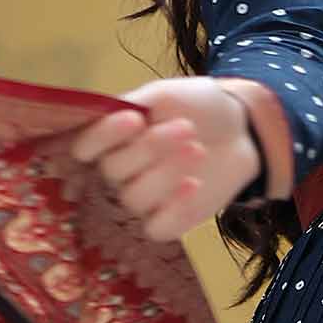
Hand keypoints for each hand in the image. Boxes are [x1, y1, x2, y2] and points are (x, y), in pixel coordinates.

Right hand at [68, 74, 264, 241]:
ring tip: (198, 149)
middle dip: (150, 148)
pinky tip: (194, 184)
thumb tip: (116, 113)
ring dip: (166, 173)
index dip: (104, 136)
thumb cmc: (196, 106)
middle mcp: (119, 171)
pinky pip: (156, 228)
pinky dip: (174, 209)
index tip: (135, 120)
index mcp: (111, 137)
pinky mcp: (168, 220)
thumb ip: (139, 104)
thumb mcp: (168, 94)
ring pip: (134, 198)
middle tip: (187, 127)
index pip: (85, 146)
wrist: (238, 128)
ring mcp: (142, 198)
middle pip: (113, 171)